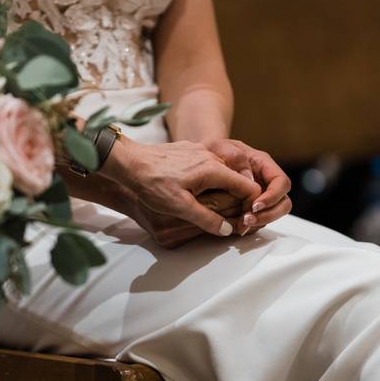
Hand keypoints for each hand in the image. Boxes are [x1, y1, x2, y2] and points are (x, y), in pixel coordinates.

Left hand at [101, 137, 261, 237]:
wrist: (128, 162)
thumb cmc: (152, 184)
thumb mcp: (180, 207)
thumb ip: (206, 219)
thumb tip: (228, 230)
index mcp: (213, 169)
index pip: (248, 187)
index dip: (250, 206)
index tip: (244, 220)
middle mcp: (211, 156)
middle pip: (238, 179)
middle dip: (238, 200)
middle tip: (231, 219)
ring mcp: (199, 151)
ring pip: (223, 172)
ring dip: (224, 190)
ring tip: (213, 207)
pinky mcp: (188, 150)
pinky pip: (208, 166)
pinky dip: (210, 180)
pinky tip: (196, 191)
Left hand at [205, 139, 291, 229]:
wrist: (201, 160)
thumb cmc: (213, 151)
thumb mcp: (221, 148)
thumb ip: (236, 158)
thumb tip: (248, 177)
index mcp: (264, 165)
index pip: (281, 183)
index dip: (272, 196)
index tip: (255, 205)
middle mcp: (265, 181)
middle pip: (283, 203)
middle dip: (269, 215)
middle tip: (247, 220)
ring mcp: (260, 195)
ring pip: (272, 215)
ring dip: (259, 223)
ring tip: (240, 225)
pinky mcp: (250, 207)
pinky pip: (258, 221)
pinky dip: (250, 226)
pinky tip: (235, 226)